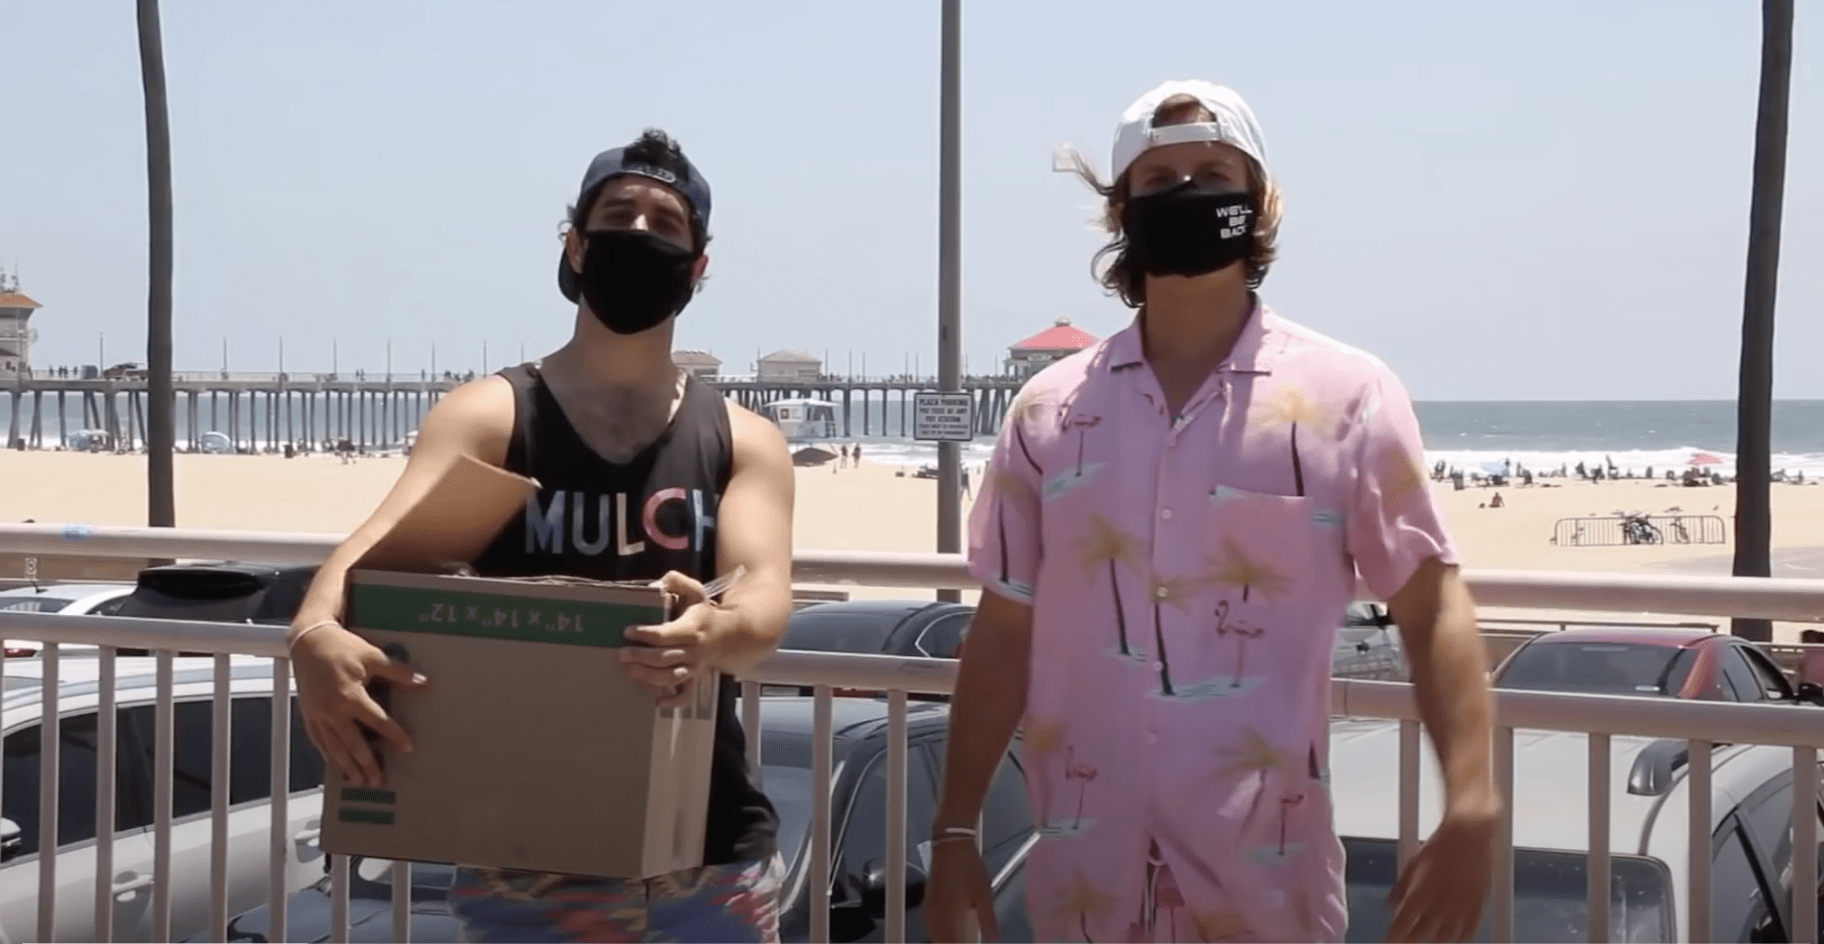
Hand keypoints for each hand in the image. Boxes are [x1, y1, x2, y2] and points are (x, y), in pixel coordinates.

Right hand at [292, 622, 425, 788]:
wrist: (308, 641)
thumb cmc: (342, 647)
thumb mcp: (373, 655)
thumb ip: (398, 672)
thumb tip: (423, 681)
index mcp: (350, 696)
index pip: (377, 722)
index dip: (394, 735)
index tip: (408, 748)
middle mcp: (332, 710)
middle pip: (353, 743)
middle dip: (366, 764)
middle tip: (378, 781)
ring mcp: (318, 715)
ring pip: (334, 747)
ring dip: (347, 765)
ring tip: (359, 781)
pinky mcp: (308, 714)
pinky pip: (318, 740)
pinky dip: (329, 754)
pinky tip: (337, 765)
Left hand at [622, 571, 718, 706]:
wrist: (730, 635)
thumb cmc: (704, 612)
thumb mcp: (694, 590)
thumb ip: (675, 580)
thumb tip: (654, 586)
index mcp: (692, 628)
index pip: (666, 634)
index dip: (645, 634)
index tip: (628, 631)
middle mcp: (694, 650)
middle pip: (664, 658)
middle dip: (640, 656)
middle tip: (621, 653)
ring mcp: (694, 667)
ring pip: (670, 677)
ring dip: (648, 676)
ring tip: (629, 669)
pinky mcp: (694, 678)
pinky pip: (686, 695)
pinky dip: (672, 702)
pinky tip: (656, 702)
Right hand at [925, 838, 999, 942]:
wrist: (952, 844)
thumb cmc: (969, 867)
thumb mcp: (984, 894)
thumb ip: (987, 919)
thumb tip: (993, 938)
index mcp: (948, 915)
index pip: (951, 943)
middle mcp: (935, 914)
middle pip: (939, 940)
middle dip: (949, 943)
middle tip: (963, 942)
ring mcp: (930, 906)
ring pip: (932, 932)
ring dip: (942, 939)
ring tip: (955, 940)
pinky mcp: (928, 898)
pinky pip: (929, 923)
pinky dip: (936, 930)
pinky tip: (945, 929)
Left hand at [1386, 797, 1500, 941]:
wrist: (1470, 833)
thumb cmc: (1443, 843)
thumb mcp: (1414, 862)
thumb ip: (1402, 885)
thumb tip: (1391, 901)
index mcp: (1421, 893)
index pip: (1403, 924)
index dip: (1395, 936)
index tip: (1390, 940)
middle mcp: (1440, 903)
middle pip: (1422, 932)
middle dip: (1411, 938)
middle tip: (1406, 938)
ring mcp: (1460, 905)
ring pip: (1445, 936)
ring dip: (1434, 938)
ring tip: (1427, 936)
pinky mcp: (1477, 904)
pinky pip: (1469, 929)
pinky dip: (1460, 936)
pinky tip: (1453, 936)